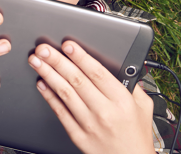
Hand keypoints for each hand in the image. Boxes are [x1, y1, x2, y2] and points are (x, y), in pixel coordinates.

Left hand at [28, 41, 153, 153]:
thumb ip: (134, 85)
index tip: (68, 45)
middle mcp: (104, 111)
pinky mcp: (78, 136)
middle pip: (77, 80)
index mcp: (121, 101)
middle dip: (57, 61)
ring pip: (65, 94)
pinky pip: (60, 113)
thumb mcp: (144, 107)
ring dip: (49, 75)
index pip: (97, 73)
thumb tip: (123, 66)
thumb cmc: (137, 136)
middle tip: (43, 49)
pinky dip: (49, 97)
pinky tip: (42, 84)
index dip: (80, 57)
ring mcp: (89, 124)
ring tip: (37, 62)